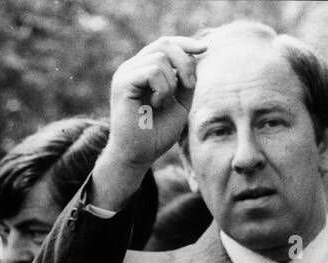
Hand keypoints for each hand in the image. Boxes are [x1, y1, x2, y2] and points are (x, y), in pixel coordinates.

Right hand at [91, 36, 206, 208]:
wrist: (139, 155)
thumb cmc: (157, 133)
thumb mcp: (180, 104)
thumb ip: (186, 81)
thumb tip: (194, 57)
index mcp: (145, 69)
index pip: (166, 44)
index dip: (186, 43)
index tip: (205, 49)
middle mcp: (133, 66)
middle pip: (164, 44)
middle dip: (185, 62)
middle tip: (189, 87)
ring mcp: (126, 73)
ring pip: (160, 58)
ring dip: (171, 83)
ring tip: (163, 103)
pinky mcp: (122, 82)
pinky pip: (151, 71)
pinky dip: (161, 88)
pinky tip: (156, 104)